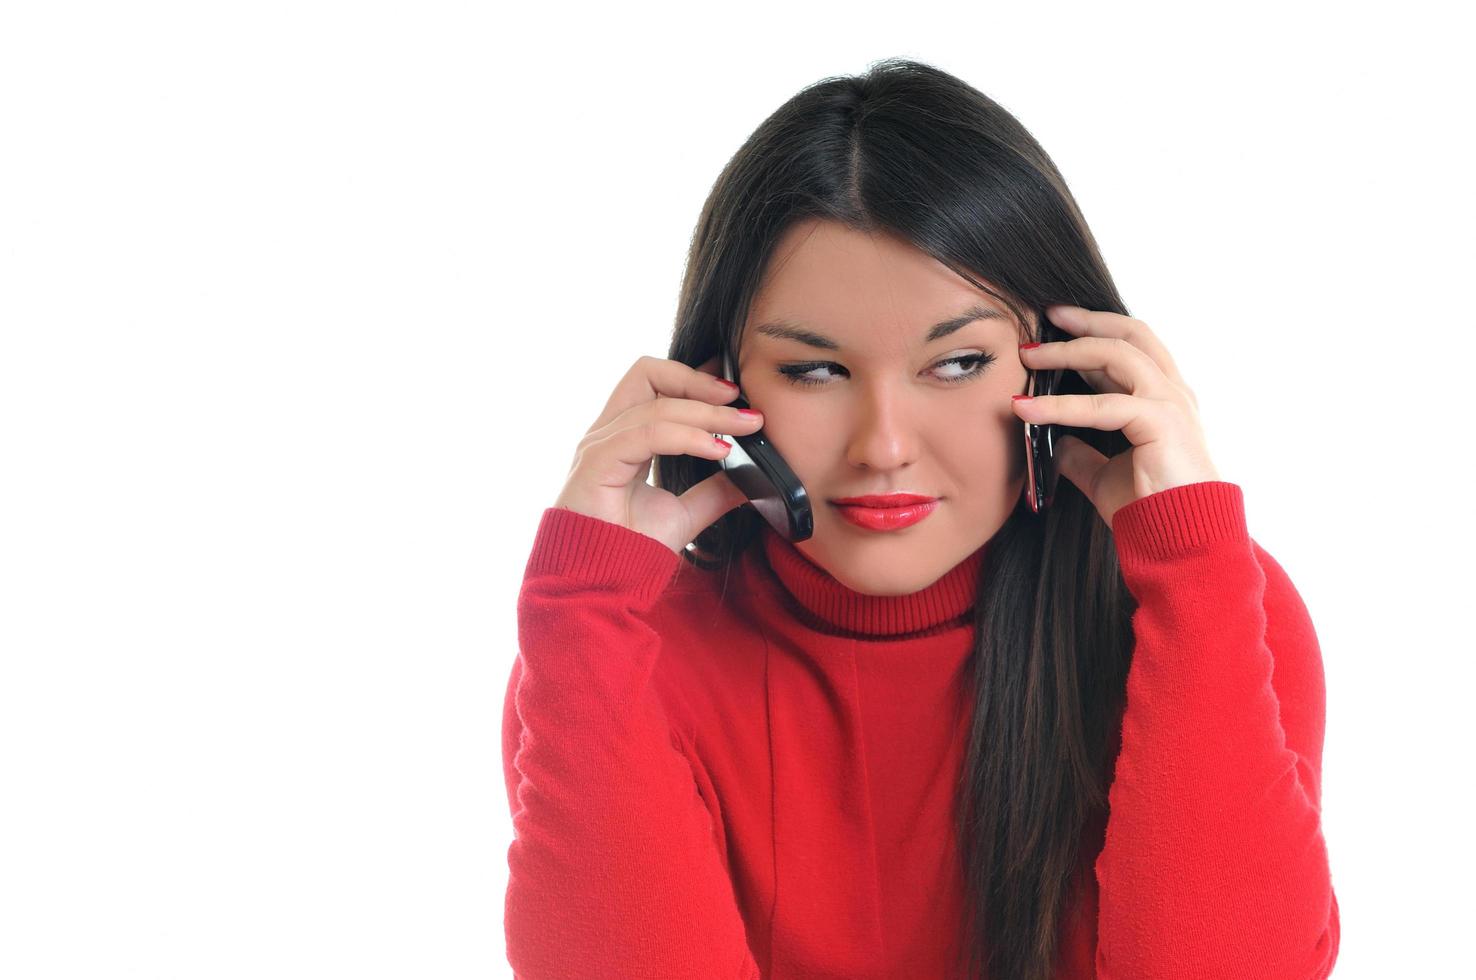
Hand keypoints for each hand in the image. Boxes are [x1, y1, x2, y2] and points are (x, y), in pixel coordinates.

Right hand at [552, 354, 761, 554]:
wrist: (599, 585)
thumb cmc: (628, 549)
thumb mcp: (685, 514)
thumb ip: (714, 491)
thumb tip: (753, 478)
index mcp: (623, 437)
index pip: (654, 383)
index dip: (695, 379)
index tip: (736, 393)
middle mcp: (607, 434)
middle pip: (647, 373)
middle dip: (698, 381)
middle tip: (741, 401)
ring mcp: (599, 446)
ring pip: (657, 405)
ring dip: (707, 413)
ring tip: (743, 428)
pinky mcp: (598, 463)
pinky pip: (649, 433)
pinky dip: (689, 437)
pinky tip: (718, 450)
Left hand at [1011, 305, 1222, 528]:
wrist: (1181, 543)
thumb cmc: (1150, 510)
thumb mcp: (1105, 475)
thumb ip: (1082, 454)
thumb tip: (1055, 444)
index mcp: (1164, 400)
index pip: (1130, 348)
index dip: (1093, 333)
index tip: (1056, 325)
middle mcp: (1173, 393)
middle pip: (1130, 334)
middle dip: (1085, 322)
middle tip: (1045, 317)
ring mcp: (1170, 403)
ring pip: (1117, 354)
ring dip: (1068, 351)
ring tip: (1028, 357)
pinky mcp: (1161, 422)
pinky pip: (1103, 404)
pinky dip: (1060, 405)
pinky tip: (1025, 409)